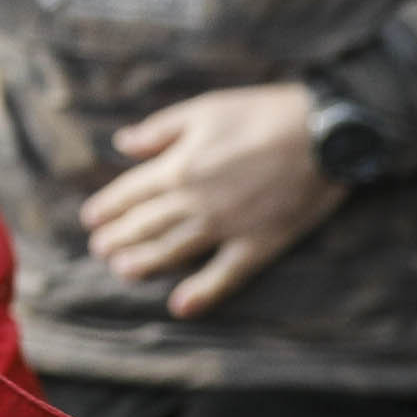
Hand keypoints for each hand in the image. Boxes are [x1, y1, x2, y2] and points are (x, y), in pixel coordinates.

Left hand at [89, 81, 343, 312]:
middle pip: (146, 225)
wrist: (326, 133)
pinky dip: (202, 292)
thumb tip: (122, 143)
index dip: (107, 206)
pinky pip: (225, 274)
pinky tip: (180, 306)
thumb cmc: (263, 114)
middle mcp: (195, 201)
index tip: (91, 218)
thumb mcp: (203, 109)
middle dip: (118, 237)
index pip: (131, 192)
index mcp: (178, 166)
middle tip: (98, 249)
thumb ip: (159, 130)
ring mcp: (226, 226)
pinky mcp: (259, 243)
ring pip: (174, 250)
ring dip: (144, 263)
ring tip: (121, 271)